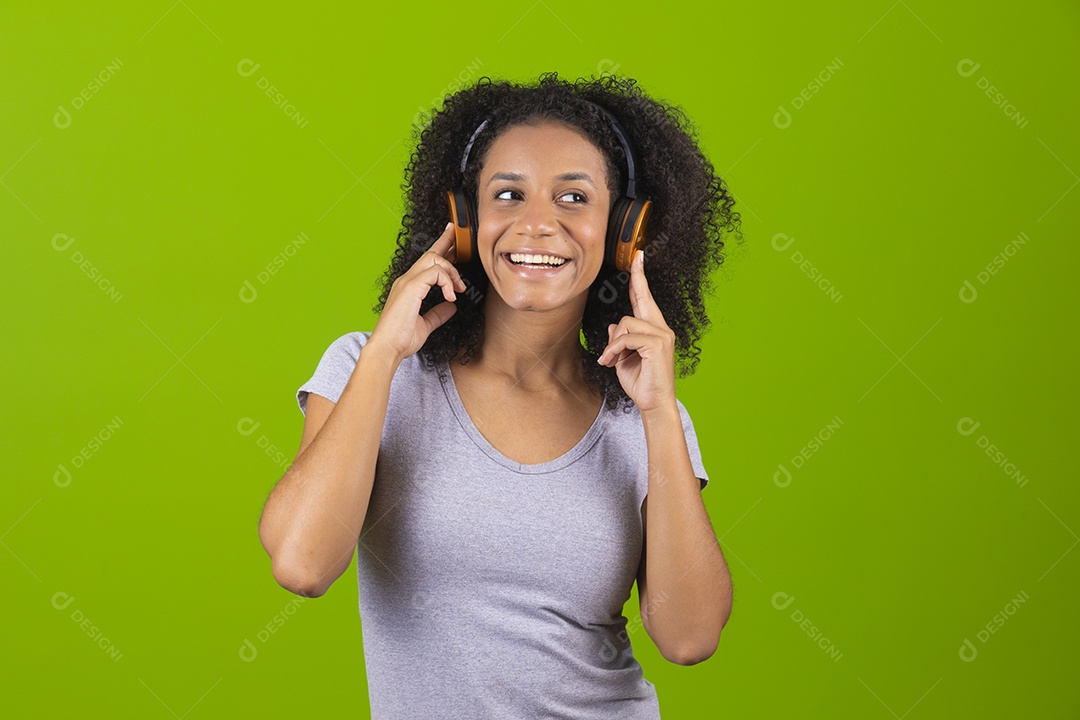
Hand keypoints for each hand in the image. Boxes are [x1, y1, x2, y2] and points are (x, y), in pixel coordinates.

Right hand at [368, 222, 465, 363]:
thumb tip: (451, 306)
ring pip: (434, 259)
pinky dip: (447, 282)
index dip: (440, 251)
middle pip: (430, 254)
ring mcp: (407, 282)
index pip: (426, 263)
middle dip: (446, 243)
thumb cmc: (400, 340)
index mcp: (408, 288)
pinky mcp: (411, 288)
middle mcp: (406, 281)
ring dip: (452, 272)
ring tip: (459, 288)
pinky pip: (435, 273)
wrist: (387, 349)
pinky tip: (451, 295)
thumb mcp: (424, 325)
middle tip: (459, 237)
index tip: (453, 244)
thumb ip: (437, 314)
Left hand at [596, 250, 676, 414]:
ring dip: (612, 343)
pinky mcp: (657, 344)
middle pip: (641, 299)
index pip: (645, 300)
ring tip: (610, 360)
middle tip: (637, 256)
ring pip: (626, 323)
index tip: (638, 258)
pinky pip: (626, 338)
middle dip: (638, 276)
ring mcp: (662, 335)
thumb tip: (614, 325)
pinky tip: (611, 362)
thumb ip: (619, 340)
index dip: (640, 279)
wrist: (653, 404)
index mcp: (654, 330)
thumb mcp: (622, 358)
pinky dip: (614, 350)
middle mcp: (661, 328)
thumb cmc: (640, 383)